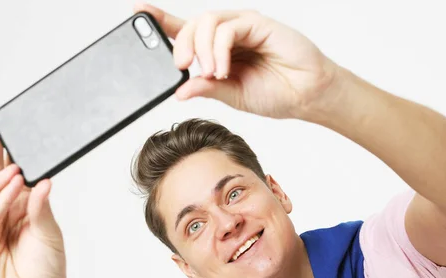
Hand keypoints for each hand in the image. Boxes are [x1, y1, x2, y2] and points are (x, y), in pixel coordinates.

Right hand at [0, 111, 65, 277]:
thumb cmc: (46, 271)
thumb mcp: (51, 233)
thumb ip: (42, 207)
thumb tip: (42, 180)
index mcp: (22, 205)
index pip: (11, 171)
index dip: (8, 148)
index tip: (10, 124)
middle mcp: (3, 210)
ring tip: (15, 170)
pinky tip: (12, 193)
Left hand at [135, 3, 342, 118]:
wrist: (307, 95)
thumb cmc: (276, 92)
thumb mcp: (232, 96)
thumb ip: (207, 88)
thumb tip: (180, 90)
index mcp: (219, 51)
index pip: (186, 31)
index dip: (162, 21)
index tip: (138, 12)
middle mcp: (228, 34)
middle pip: (192, 24)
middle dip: (180, 44)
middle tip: (181, 66)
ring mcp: (242, 26)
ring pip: (206, 22)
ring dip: (202, 50)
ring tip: (212, 74)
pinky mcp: (257, 23)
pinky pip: (227, 28)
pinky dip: (219, 49)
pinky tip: (223, 68)